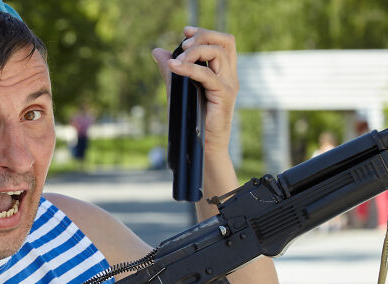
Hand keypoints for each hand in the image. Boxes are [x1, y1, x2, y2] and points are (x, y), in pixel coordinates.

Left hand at [152, 26, 238, 156]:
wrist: (203, 149)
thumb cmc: (192, 124)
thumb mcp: (178, 92)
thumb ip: (171, 71)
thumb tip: (158, 51)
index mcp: (222, 73)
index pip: (223, 42)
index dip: (205, 32)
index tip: (185, 31)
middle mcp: (229, 76)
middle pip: (225, 41)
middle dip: (203, 35)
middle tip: (184, 41)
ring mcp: (228, 85)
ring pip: (218, 53)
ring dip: (195, 50)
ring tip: (176, 58)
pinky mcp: (223, 96)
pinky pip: (207, 75)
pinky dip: (189, 69)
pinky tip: (174, 67)